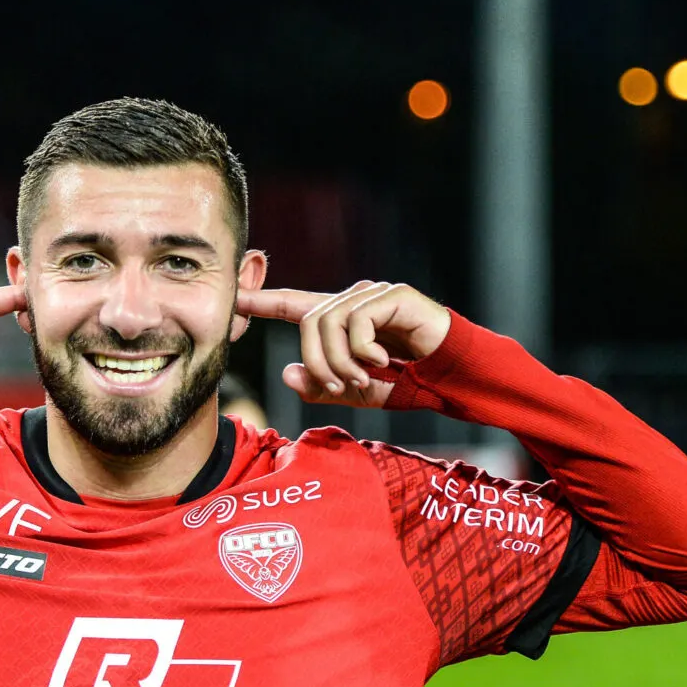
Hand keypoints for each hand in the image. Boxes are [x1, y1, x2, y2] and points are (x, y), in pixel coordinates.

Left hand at [236, 280, 450, 406]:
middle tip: (341, 388)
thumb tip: (287, 373)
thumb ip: (321, 386)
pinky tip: (383, 360)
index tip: (234, 299)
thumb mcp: (356, 392)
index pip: (293, 306)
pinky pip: (356, 321)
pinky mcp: (393, 295)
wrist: (451, 377)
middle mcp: (352, 301)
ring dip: (340, 360)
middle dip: (318, 363)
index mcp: (340, 321)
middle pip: (307, 323)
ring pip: (327, 321)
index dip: (262, 302)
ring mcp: (372, 295)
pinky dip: (363, 349)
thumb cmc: (406, 382)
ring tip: (363, 377)